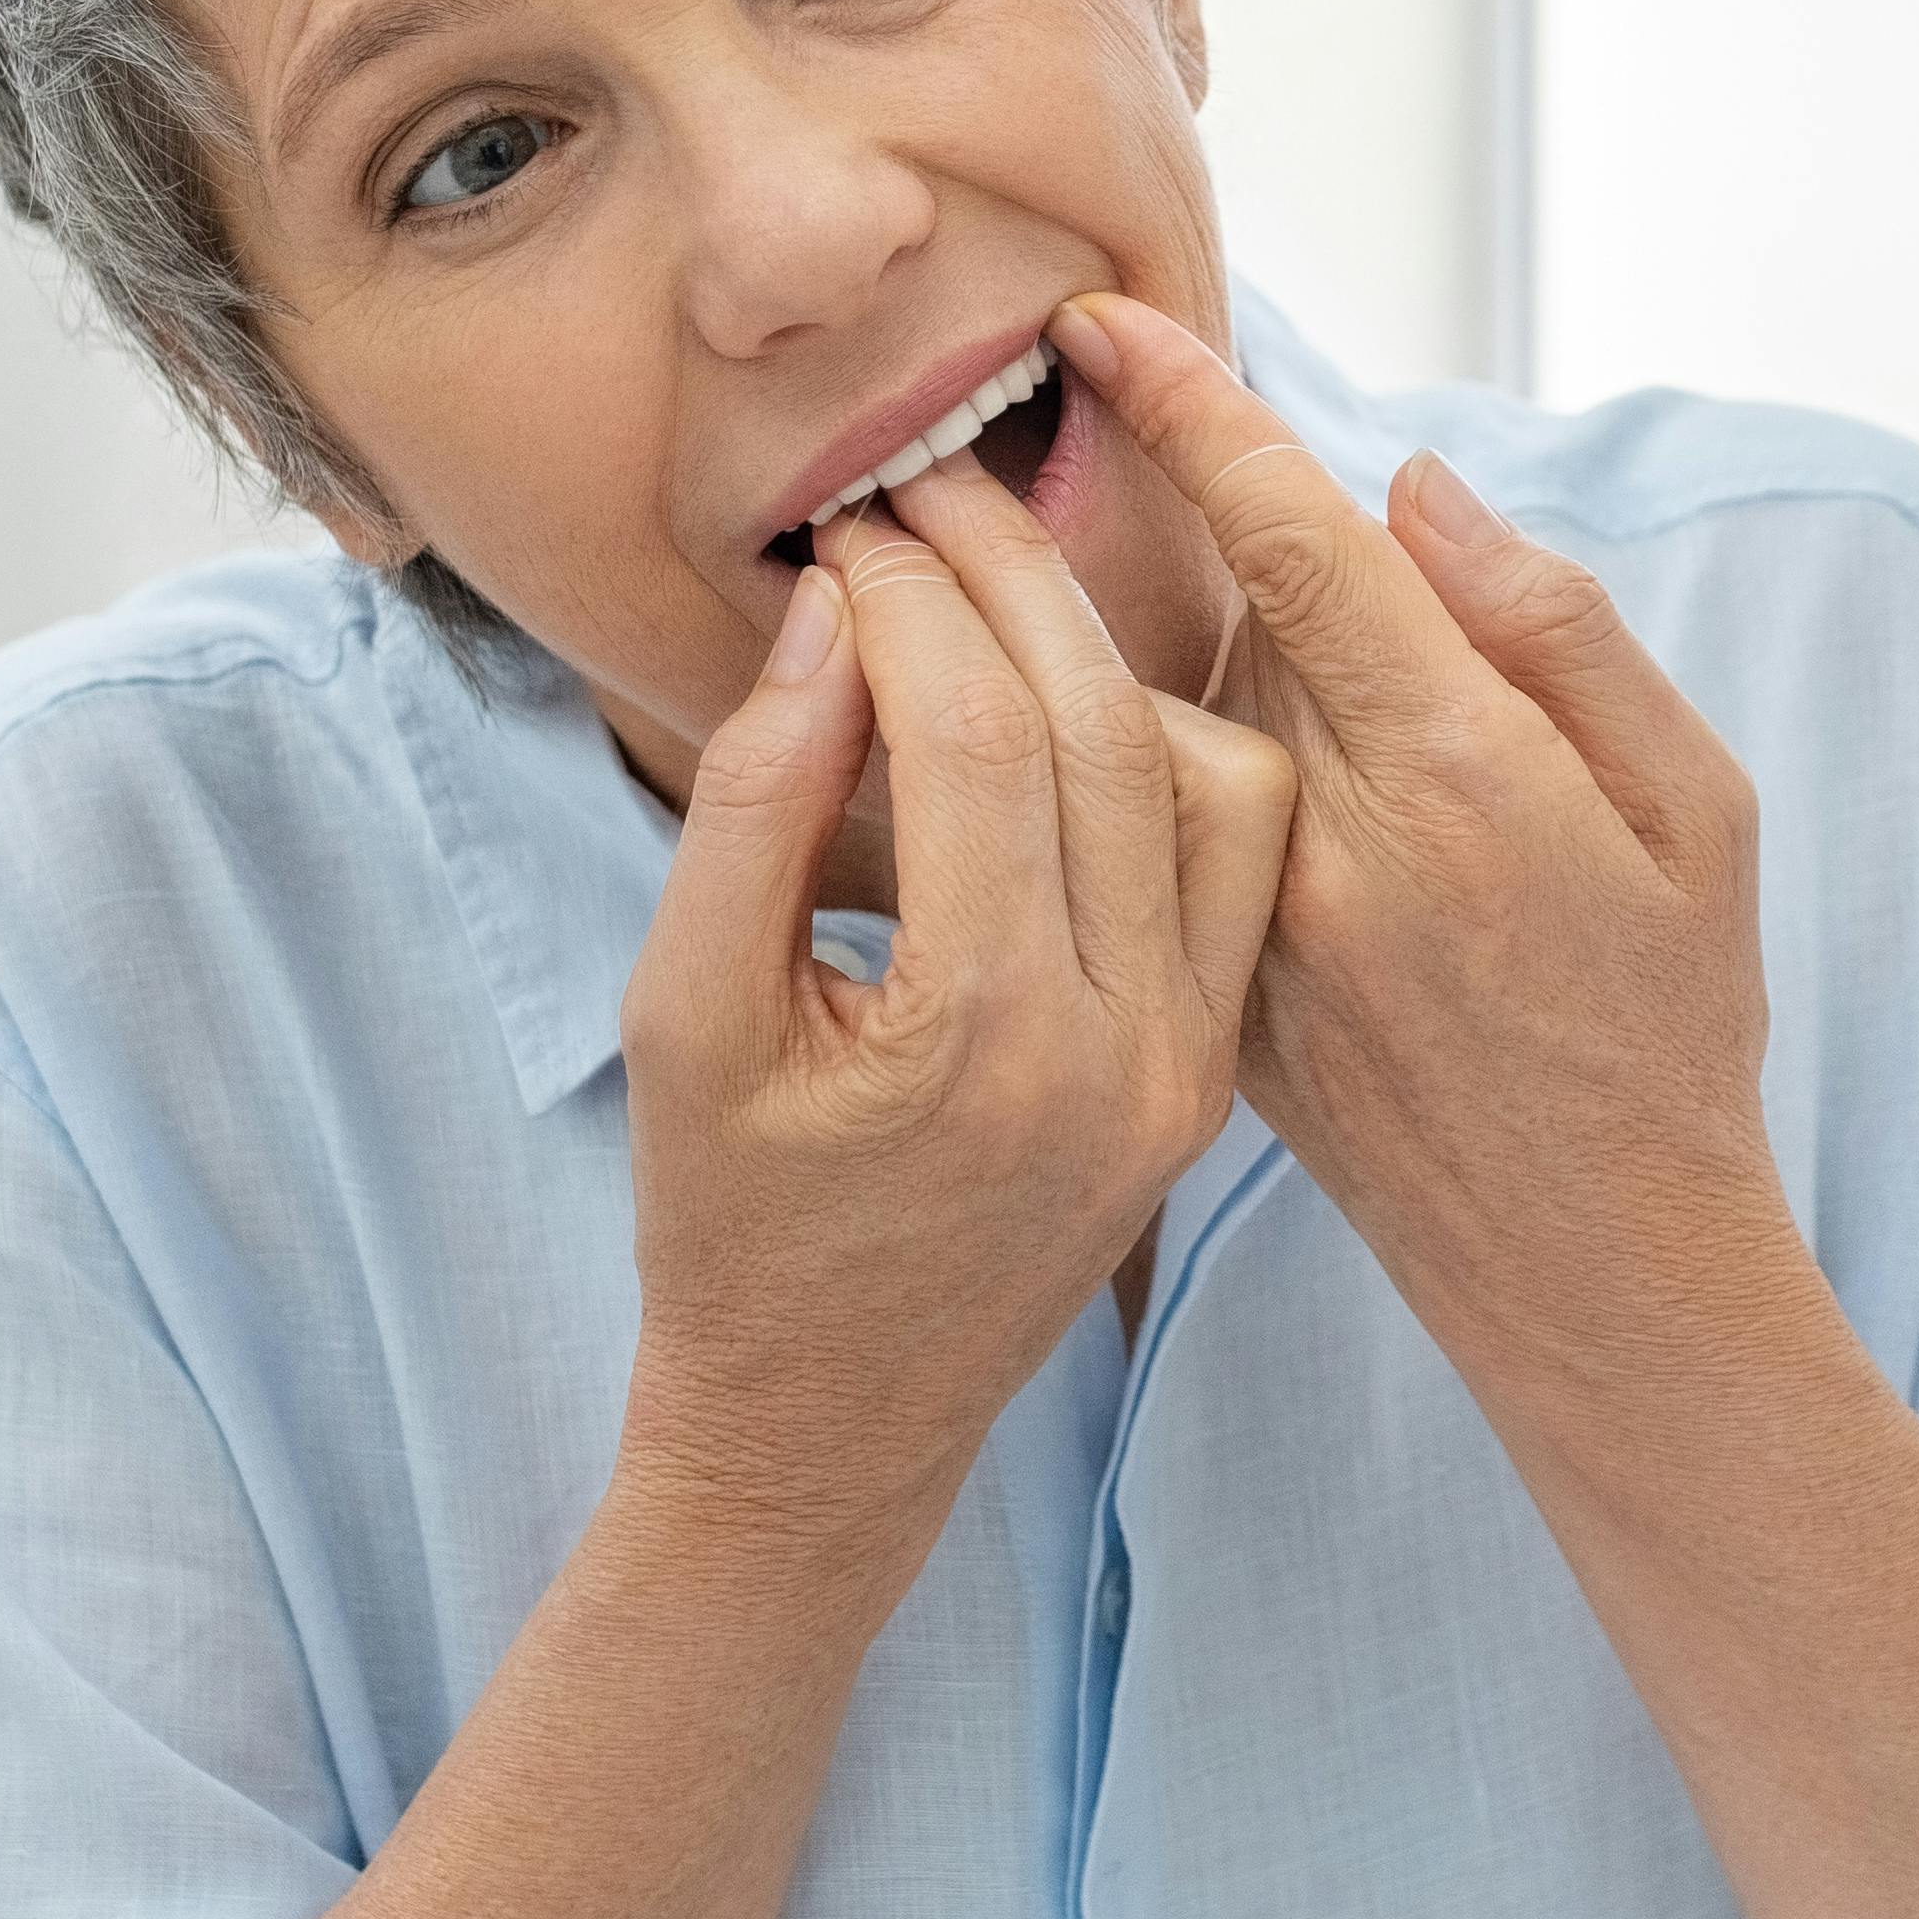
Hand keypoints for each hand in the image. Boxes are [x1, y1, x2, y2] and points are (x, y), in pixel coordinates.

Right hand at [609, 452, 1295, 1564]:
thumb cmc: (723, 1227)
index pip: (969, 735)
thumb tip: (828, 610)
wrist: (826, 1427)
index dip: (905, 601)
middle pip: (1099, 731)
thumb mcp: (681, 1016)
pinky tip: (1079, 700)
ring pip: (1207, 781)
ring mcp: (1189, 1071)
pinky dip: (1173, 754)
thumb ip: (748, 806)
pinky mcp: (1213, 1078)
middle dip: (1010, 580)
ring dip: (1107, 652)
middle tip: (929, 491)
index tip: (846, 527)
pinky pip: (1236, 869)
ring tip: (998, 571)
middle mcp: (1120, 1051)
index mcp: (979, 1038)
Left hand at [1040, 293, 1782, 1385]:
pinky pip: (1148, 831)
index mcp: (1461, 775)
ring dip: (1184, 656)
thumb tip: (1416, 489)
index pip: (1293, 544)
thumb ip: (1563, 629)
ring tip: (1242, 670)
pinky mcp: (1205, 1000)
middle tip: (1207, 502)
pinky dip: (1156, 767)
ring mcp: (1250, 935)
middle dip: (1200, 541)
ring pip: (1171, 719)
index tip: (1097, 322)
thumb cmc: (1675, 1020)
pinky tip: (1211, 772)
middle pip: (1217, 616)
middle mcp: (1332, 848)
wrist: (1597, 1269)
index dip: (1191, 414)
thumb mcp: (1699, 808)